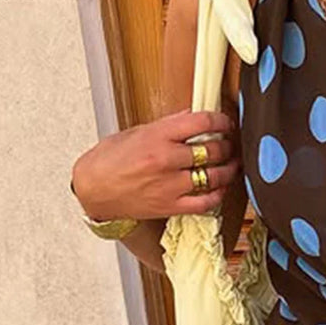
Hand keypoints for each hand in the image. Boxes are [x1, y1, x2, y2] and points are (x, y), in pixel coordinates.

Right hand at [70, 108, 240, 221]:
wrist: (93, 190)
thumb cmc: (109, 159)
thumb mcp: (136, 132)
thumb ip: (167, 126)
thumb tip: (191, 118)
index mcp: (157, 136)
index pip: (201, 122)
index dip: (220, 121)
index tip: (226, 122)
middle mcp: (166, 160)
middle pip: (212, 150)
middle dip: (226, 145)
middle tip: (230, 144)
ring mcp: (170, 185)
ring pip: (214, 176)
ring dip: (228, 169)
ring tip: (232, 164)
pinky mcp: (171, 206)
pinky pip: (205, 202)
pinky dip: (217, 194)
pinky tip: (220, 188)